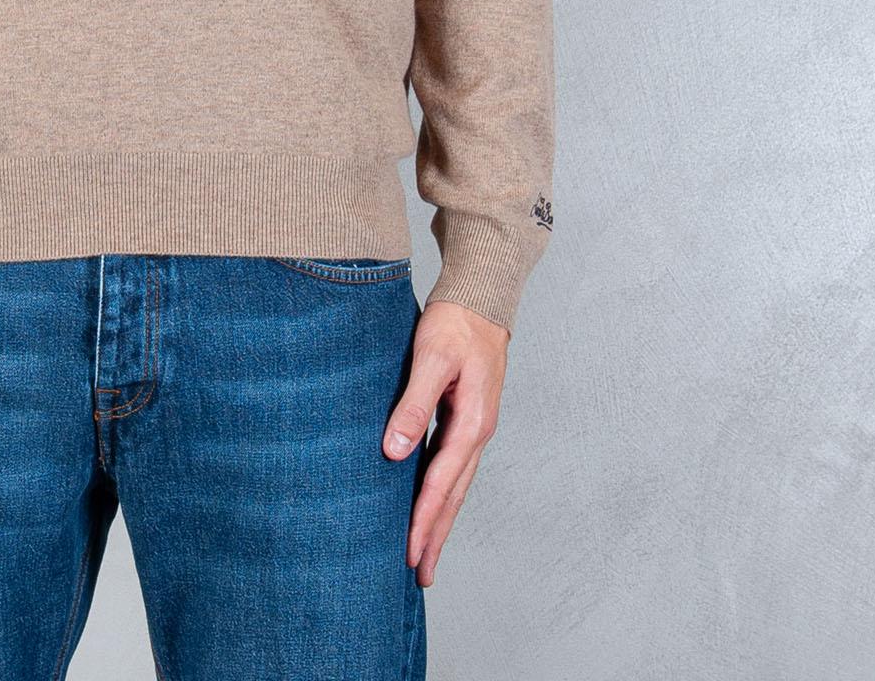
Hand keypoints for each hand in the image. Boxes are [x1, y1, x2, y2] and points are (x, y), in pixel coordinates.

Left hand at [382, 298, 509, 586]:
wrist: (480, 299)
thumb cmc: (455, 324)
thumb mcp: (430, 358)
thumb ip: (413, 405)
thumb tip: (394, 452)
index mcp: (472, 422)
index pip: (442, 482)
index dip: (425, 520)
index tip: (410, 553)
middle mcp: (477, 432)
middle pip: (454, 495)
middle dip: (437, 536)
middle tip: (421, 576)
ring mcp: (474, 427)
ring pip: (454, 484)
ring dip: (440, 520)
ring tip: (424, 553)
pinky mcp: (465, 419)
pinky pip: (451, 465)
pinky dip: (440, 492)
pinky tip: (427, 503)